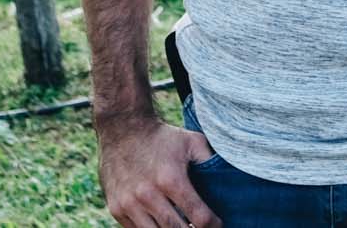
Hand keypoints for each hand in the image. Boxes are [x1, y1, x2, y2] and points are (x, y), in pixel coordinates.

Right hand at [96, 115, 223, 227]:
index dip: (213, 226)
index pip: (199, 218)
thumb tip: (229, 182)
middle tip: (201, 227)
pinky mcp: (117, 209)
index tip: (218, 224)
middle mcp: (148, 195)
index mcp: (171, 179)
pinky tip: (163, 222)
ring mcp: (129, 204)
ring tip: (183, 225)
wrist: (122, 129)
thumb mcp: (191, 142)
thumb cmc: (162, 137)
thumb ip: (210, 161)